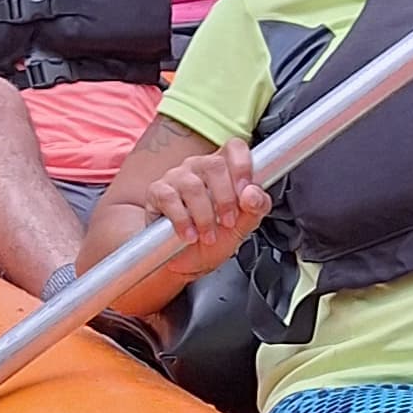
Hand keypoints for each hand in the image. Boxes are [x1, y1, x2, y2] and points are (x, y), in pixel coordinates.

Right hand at [133, 135, 268, 278]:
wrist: (186, 264)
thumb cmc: (213, 240)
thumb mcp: (242, 228)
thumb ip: (256, 208)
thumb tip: (253, 194)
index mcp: (223, 170)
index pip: (234, 148)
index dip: (243, 166)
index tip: (246, 193)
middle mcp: (199, 167)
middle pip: (214, 165)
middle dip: (225, 199)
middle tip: (228, 222)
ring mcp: (176, 177)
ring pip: (193, 185)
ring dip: (204, 216)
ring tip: (208, 235)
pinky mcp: (157, 193)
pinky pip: (169, 198)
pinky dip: (182, 221)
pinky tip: (189, 235)